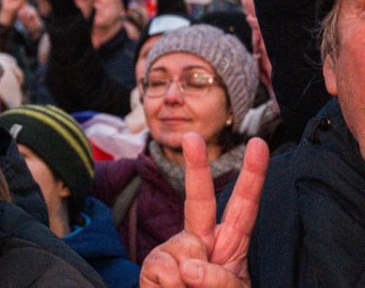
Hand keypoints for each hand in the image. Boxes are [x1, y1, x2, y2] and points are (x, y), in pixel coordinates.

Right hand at [140, 134, 268, 286]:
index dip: (253, 176)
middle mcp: (199, 241)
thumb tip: (188, 266)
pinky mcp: (153, 266)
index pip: (243, 207)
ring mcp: (174, 252)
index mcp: (229, 244)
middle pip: (198, 200)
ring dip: (189, 281)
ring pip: (182, 249)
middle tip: (192, 137)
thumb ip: (221, 280)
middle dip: (196, 166)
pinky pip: (162, 269)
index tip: (258, 145)